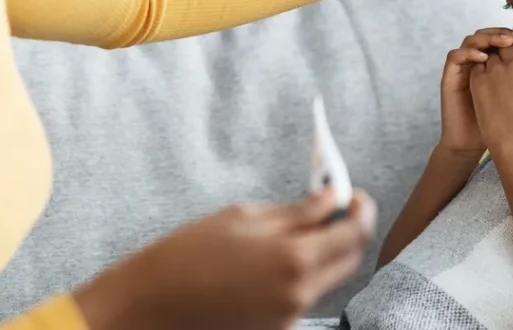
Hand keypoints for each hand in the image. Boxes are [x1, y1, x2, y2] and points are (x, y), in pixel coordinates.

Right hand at [74, 190, 376, 329]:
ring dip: (322, 252)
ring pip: (326, 278)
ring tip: (289, 232)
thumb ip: (298, 211)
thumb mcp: (244, 218)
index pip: (355, 233)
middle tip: (329, 208)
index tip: (354, 195)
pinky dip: (299, 274)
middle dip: (346, 231)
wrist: (151, 305)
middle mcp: (300, 294)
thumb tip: (333, 197)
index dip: (361, 209)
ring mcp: (289, 317)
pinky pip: (302, 296)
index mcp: (295, 260)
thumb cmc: (189, 253)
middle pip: (350, 259)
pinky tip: (269, 261)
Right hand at [439, 27, 512, 155]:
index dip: (511, 36)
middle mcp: (476, 63)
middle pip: (485, 35)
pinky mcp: (450, 76)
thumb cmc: (498, 123)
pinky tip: (483, 59)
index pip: (500, 41)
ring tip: (503, 44)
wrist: (474, 141)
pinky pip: (455, 56)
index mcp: (492, 66)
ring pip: (470, 40)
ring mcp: (463, 68)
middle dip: (500, 34)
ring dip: (486, 38)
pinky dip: (469, 53)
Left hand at [469, 40, 512, 150]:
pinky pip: (478, 64)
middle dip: (503, 47)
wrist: (512, 138)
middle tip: (500, 55)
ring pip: (490, 53)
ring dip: (490, 58)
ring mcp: (495, 69)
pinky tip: (481, 77)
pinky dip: (479, 67)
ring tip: (490, 68)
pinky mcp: (478, 77)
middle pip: (506, 45)